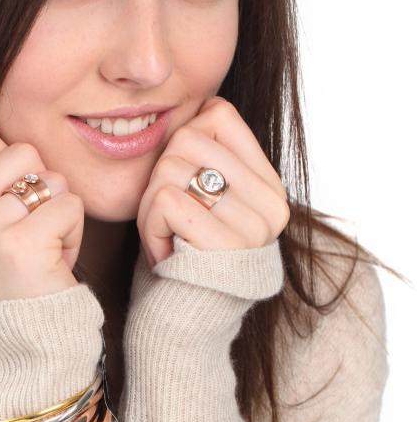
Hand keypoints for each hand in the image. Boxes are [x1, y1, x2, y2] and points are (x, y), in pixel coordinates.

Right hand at [0, 120, 83, 303]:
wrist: (22, 342)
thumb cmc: (4, 275)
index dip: (9, 165)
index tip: (5, 205)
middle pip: (20, 151)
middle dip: (39, 185)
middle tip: (29, 228)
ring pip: (51, 178)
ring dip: (58, 211)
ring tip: (41, 246)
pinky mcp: (20, 247)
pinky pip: (70, 203)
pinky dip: (74, 230)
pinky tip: (55, 259)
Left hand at [136, 96, 289, 268]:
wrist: (180, 320)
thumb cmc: (181, 253)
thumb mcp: (201, 199)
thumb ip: (209, 156)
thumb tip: (205, 101)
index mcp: (269, 185)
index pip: (218, 113)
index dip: (181, 143)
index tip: (184, 187)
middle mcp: (272, 202)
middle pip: (187, 137)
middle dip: (159, 177)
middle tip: (168, 220)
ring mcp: (255, 224)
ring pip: (171, 165)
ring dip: (149, 205)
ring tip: (167, 237)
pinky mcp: (227, 243)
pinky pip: (164, 199)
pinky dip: (149, 226)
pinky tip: (163, 254)